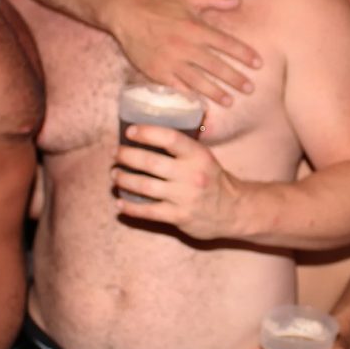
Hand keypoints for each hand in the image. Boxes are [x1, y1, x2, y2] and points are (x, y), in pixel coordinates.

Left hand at [113, 125, 242, 239]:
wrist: (234, 210)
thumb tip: (147, 136)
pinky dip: (130, 208)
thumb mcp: (204, 158)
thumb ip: (181, 149)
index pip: (169, 138)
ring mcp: (185, 197)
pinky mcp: (179, 216)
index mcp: (198, 156)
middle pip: (150, 162)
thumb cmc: (213, 180)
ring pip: (145, 186)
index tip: (130, 132)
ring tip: (115, 175)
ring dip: (124, 179)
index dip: (147, 133)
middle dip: (126, 156)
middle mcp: (191, 175)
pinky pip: (148, 212)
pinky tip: (120, 203)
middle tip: (115, 154)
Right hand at [116, 0, 261, 105]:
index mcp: (196, 28)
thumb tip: (238, 1)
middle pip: (216, 67)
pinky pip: (178, 87)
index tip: (258, 64)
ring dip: (216, 93)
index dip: (244, 54)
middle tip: (250, 89)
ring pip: (199, 81)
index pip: (226, 44)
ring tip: (230, 102)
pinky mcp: (158, 73)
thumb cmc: (159, 6)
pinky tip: (201, 103)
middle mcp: (187, 47)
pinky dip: (190, 96)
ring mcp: (172, 62)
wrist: (126, 15)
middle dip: (235, 79)